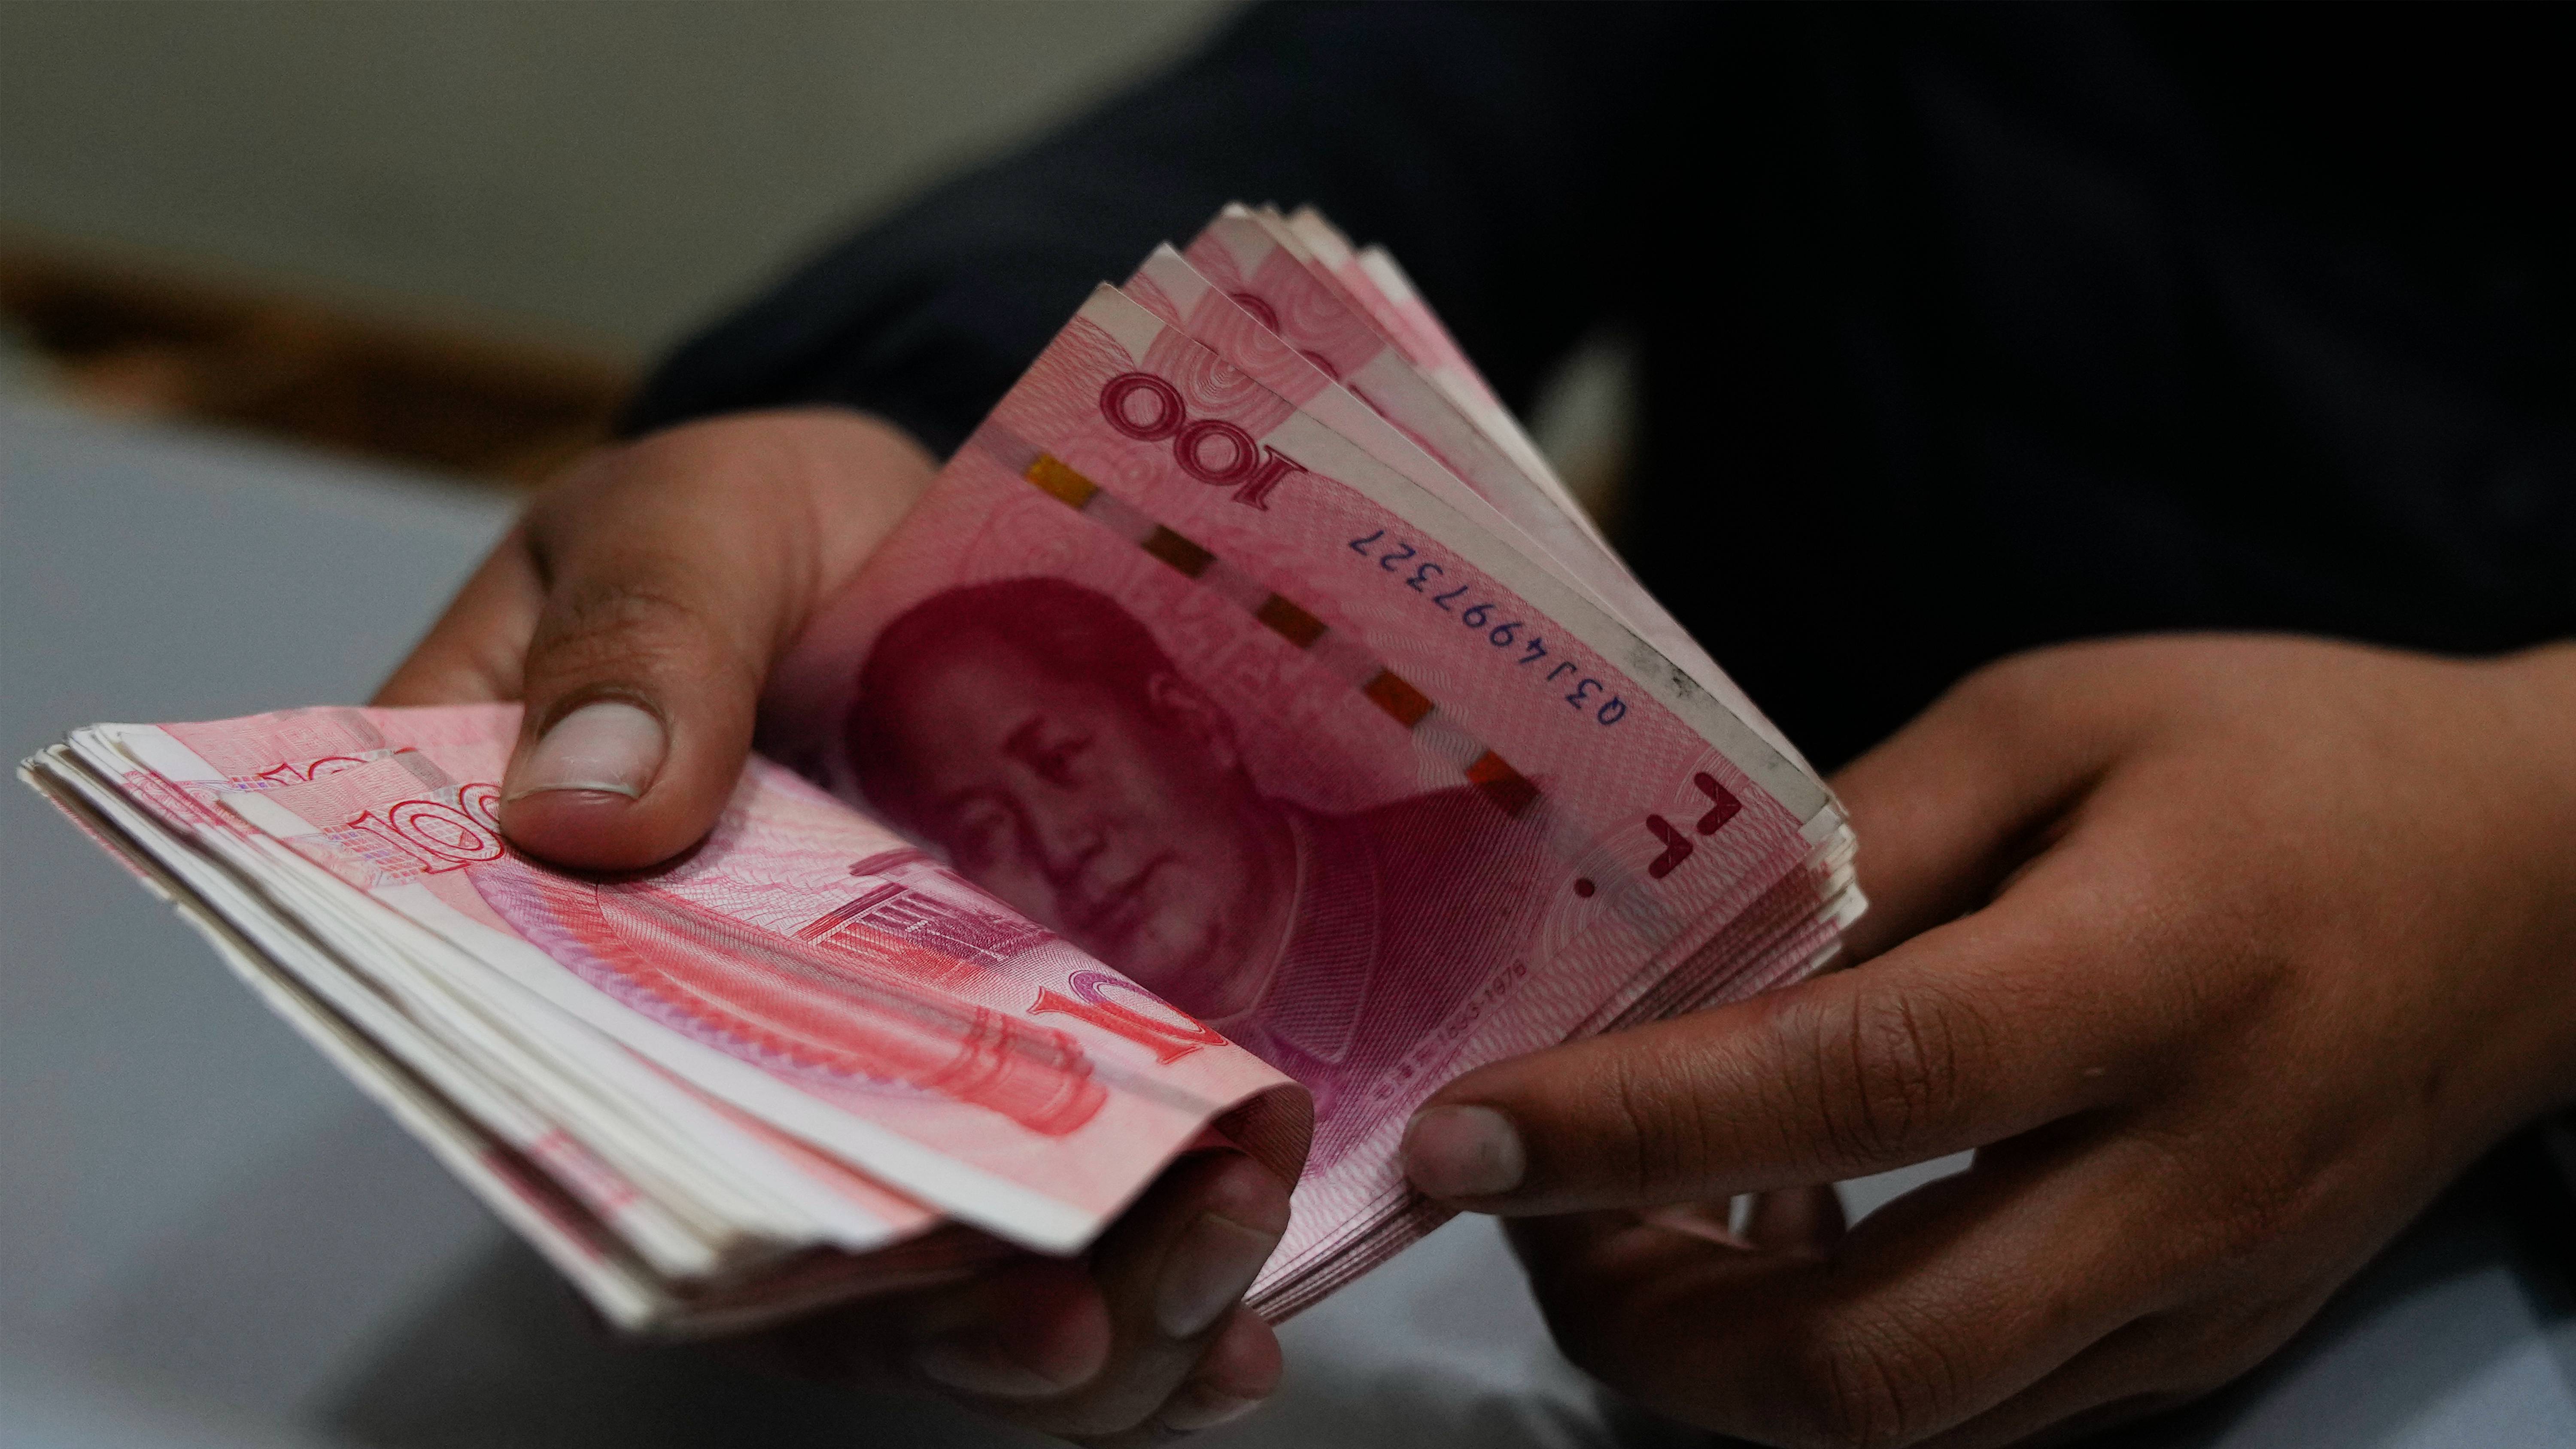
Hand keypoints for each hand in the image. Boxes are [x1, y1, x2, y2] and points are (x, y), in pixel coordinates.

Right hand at [379, 410, 1289, 1440]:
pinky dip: (1152, 1285)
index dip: (715, 1228)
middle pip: (796, 1259)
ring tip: (1210, 1284)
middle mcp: (701, 1059)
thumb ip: (641, 639)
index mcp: (544, 945)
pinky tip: (1242, 1330)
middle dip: (949, 1318)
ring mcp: (864, 1084)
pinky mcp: (999, 1073)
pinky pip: (1058, 1227)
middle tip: (1083, 1319)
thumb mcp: (685, 524)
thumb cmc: (755, 526)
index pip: (590, 1125)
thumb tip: (580, 807)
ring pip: (941, 1283)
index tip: (857, 1255)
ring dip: (1085, 1322)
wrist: (914, 526)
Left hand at [1401, 635, 2575, 1447]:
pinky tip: (1765, 1252)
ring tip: (1609, 1233)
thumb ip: (1860, 831)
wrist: (2538, 888)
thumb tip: (1677, 946)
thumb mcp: (2058, 721)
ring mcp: (2201, 1297)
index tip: (1459, 1136)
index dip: (1630, 1129)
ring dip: (1714, 1364)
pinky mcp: (2203, 1346)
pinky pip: (1981, 1416)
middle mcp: (2182, 1181)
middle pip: (1870, 1356)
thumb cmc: (2291, 764)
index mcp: (2150, 977)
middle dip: (1640, 1327)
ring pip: (1911, 1424)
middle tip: (1517, 1215)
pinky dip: (1831, 1365)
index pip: (1853, 1087)